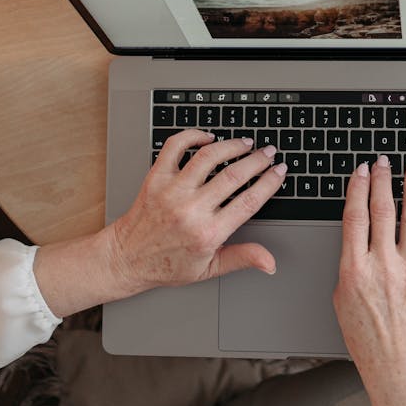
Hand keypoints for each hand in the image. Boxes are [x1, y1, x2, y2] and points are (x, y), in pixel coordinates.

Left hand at [34, 130, 285, 316]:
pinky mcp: (156, 178)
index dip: (269, 182)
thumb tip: (270, 261)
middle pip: (234, 175)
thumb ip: (242, 258)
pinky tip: (207, 137)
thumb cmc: (167, 265)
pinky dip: (192, 136)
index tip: (279, 171)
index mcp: (208, 234)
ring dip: (232, 145)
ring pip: (209, 157)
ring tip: (245, 143)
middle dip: (258, 160)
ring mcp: (172, 191)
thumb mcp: (209, 269)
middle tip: (268, 152)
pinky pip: (175, 147)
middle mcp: (191, 210)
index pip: (249, 201)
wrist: (126, 259)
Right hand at [333, 156, 405, 405]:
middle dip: (383, 181)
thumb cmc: (367, 338)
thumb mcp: (342, 298)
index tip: (360, 172)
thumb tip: (358, 235)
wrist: (399, 364)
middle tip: (383, 161)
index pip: (355, 217)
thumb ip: (349, 263)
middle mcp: (383, 266)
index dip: (357, 189)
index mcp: (354, 271)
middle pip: (383, 210)